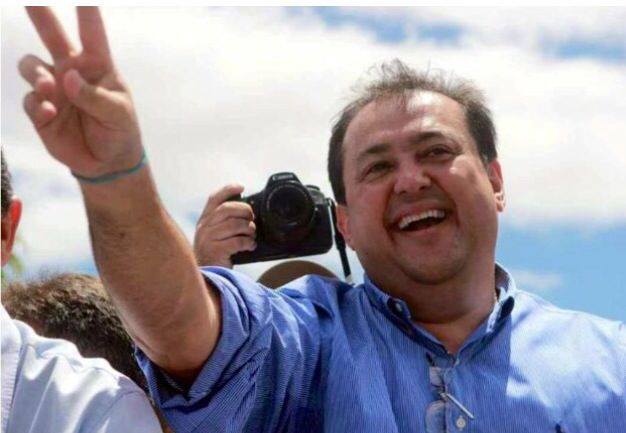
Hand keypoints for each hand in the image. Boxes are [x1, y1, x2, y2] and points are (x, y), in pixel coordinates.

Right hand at [20, 7, 142, 177]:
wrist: (107, 163)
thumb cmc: (119, 130)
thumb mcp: (118, 113)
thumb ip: (94, 96)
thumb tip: (67, 77)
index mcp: (97, 65)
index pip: (91, 31)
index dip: (85, 8)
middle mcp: (71, 70)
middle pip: (51, 34)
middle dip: (39, 13)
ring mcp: (53, 89)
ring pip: (30, 65)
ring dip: (35, 73)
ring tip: (47, 87)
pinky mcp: (41, 110)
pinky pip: (30, 100)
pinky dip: (38, 105)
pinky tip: (51, 113)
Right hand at [194, 184, 256, 267]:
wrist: (206, 276)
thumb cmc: (215, 254)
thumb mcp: (215, 234)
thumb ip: (224, 222)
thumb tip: (246, 212)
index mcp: (205, 220)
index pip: (214, 199)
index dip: (228, 190)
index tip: (241, 187)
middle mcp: (204, 227)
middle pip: (227, 208)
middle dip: (245, 211)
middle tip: (252, 219)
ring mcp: (208, 238)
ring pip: (235, 224)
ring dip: (249, 229)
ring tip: (251, 235)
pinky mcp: (216, 250)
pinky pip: (238, 241)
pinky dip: (249, 242)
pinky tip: (250, 246)